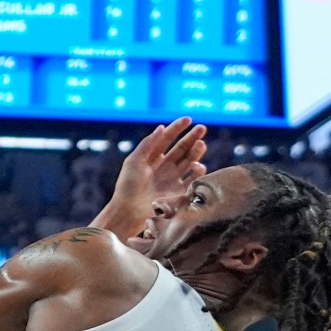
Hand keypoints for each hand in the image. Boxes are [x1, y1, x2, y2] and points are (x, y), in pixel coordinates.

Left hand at [99, 118, 207, 241]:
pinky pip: (193, 178)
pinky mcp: (178, 192)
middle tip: (202, 129)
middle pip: (182, 148)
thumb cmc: (128, 186)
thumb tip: (162, 127)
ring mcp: (172, 178)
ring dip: (197, 151)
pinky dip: (198, 171)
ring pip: (189, 160)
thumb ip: (147, 144)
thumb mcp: (134, 161)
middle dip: (193, 137)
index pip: (168, 138)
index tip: (189, 119)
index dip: (178, 128)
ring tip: (201, 144)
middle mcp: (164, 166)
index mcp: (152, 157)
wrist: (129, 212)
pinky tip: (197, 166)